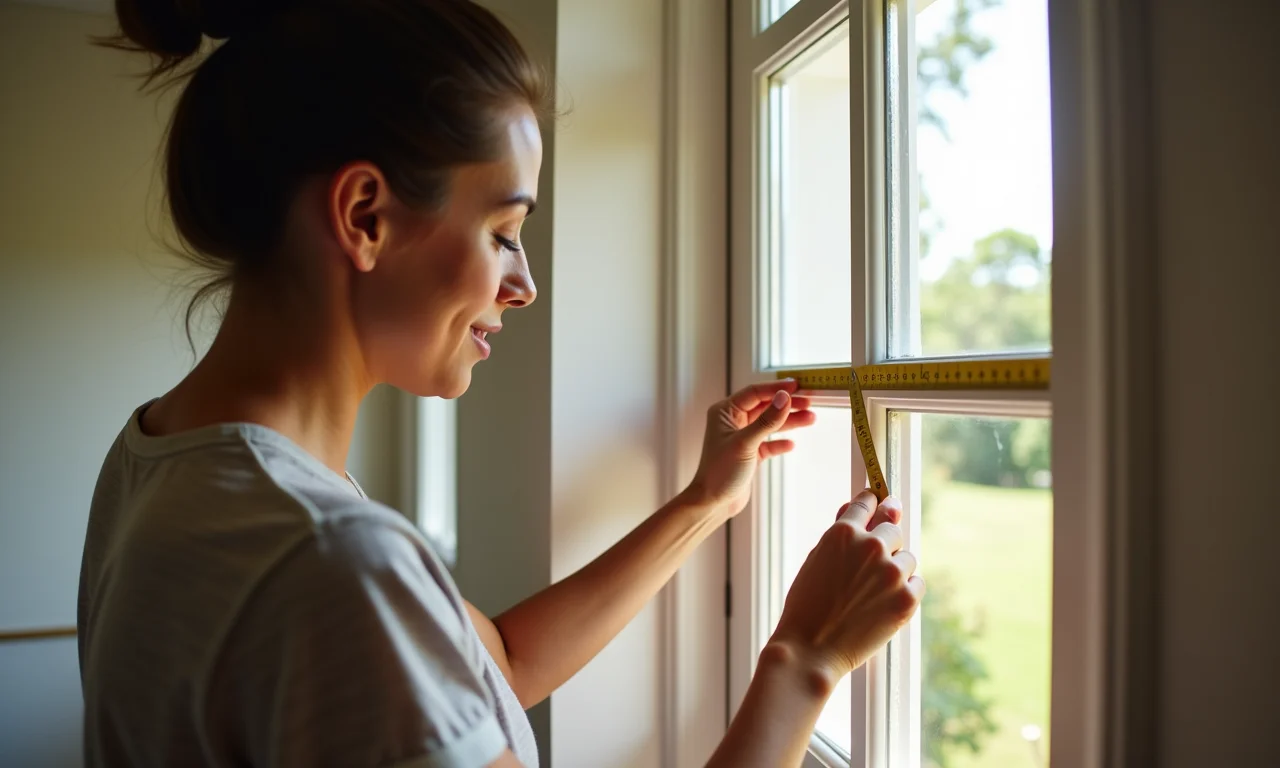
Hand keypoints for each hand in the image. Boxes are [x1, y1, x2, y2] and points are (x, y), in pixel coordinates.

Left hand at [684, 380, 815, 516]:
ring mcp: (742, 437)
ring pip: (769, 424)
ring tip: (811, 419)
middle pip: (765, 406)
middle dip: (787, 404)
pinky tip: (792, 444)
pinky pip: (768, 443)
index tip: (797, 386)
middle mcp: (732, 422)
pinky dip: (780, 442)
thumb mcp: (745, 443)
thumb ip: (767, 421)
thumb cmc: (719, 472)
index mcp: (725, 412)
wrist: (713, 502)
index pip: (755, 393)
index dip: (776, 388)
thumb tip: (784, 398)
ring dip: (789, 422)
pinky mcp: (749, 453)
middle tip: (809, 402)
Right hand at [768, 491, 924, 684]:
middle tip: (870, 565)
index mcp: (843, 533)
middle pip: (893, 529)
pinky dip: (905, 591)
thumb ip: (840, 532)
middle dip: (885, 542)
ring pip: (907, 558)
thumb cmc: (807, 605)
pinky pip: (917, 583)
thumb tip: (856, 506)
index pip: (868, 503)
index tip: (879, 503)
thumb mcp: (816, 559)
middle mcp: (870, 547)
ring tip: (871, 593)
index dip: (874, 503)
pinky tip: (884, 603)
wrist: (811, 650)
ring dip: (895, 569)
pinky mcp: (907, 599)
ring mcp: (892, 573)